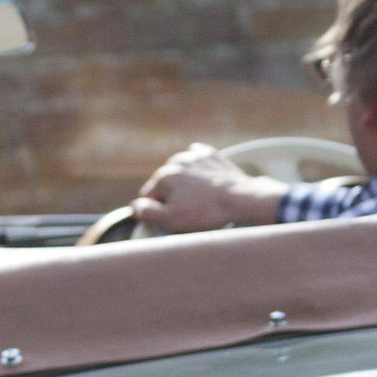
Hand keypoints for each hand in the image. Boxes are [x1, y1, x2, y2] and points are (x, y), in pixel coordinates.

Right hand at [130, 143, 289, 234]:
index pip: (148, 196)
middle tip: (188, 212)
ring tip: (199, 200)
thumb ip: (147, 213)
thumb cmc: (206, 212)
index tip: (171, 218)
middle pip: (165, 184)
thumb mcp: (172, 221)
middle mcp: (176, 161)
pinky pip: (197, 161)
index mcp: (163, 176)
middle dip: (171, 197)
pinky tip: (205, 183)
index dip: (157, 210)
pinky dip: (198, 171)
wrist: (241, 199)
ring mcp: (194, 156)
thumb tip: (134, 207)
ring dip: (185, 184)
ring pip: (180, 173)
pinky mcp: (210, 155)